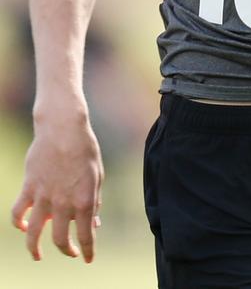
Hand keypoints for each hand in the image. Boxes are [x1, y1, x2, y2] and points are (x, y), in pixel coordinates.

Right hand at [12, 113, 103, 262]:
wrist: (63, 127)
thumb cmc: (85, 149)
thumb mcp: (97, 175)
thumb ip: (94, 201)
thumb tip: (93, 223)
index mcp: (84, 200)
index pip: (86, 235)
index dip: (88, 250)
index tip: (88, 259)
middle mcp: (63, 202)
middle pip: (61, 240)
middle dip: (67, 251)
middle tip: (71, 252)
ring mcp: (43, 196)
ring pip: (34, 233)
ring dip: (35, 249)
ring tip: (38, 255)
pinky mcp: (28, 187)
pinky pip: (18, 212)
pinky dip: (18, 223)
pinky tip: (23, 227)